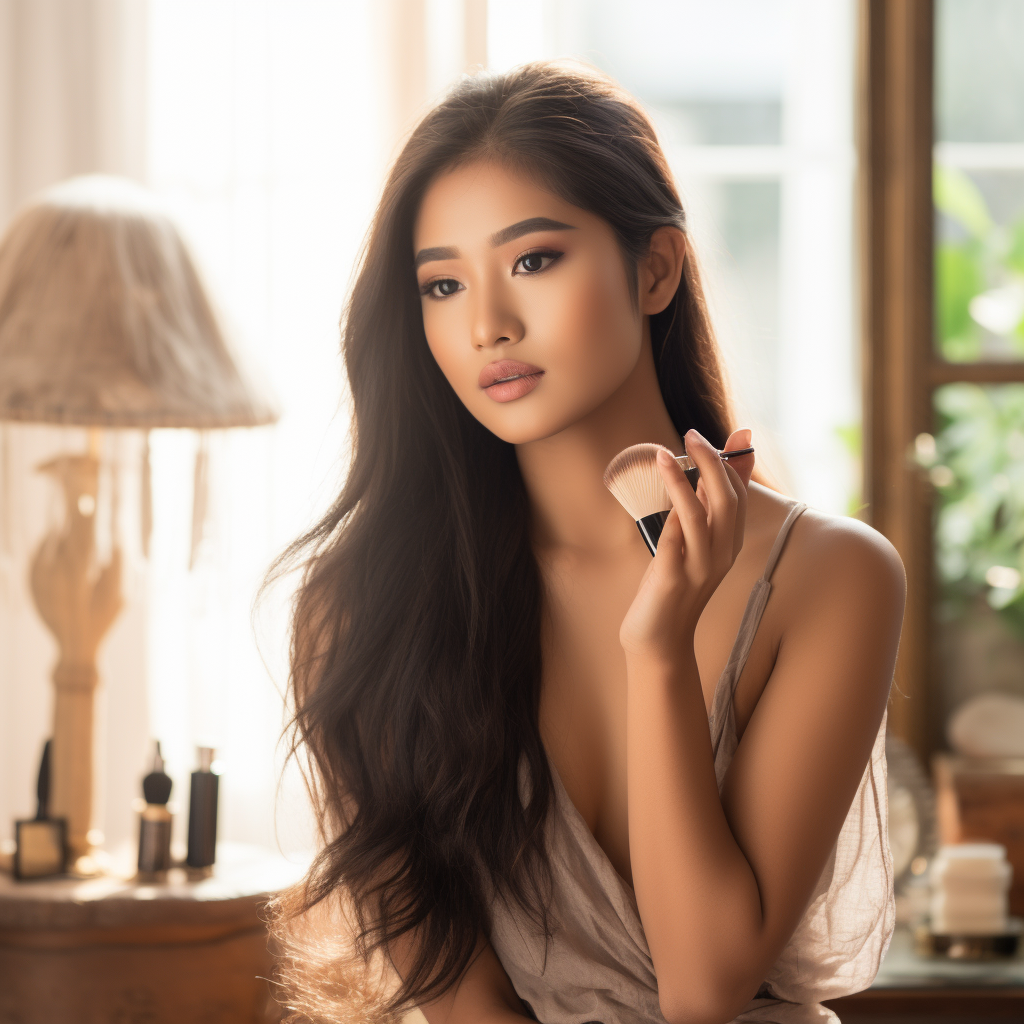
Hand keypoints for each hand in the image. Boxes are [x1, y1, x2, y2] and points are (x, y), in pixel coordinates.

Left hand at [619, 428, 753, 662]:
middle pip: (727, 501)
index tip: (714, 436)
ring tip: (663, 454)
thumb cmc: (673, 585)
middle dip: (711, 463)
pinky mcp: (672, 581)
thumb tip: (716, 464)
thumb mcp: (692, 542)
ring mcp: (699, 570)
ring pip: (700, 518)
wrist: (659, 639)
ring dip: (682, 483)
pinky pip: (674, 543)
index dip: (729, 463)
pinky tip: (659, 494)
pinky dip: (670, 518)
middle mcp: (721, 555)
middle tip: (691, 434)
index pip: (739, 496)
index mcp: (729, 544)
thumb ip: (704, 505)